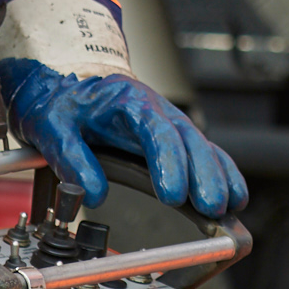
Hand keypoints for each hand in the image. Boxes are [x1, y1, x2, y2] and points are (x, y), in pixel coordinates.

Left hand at [0, 57, 248, 217]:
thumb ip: (72, 159)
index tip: (173, 195)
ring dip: (219, 176)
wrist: (63, 81)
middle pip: (190, 140)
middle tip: (212, 208)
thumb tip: (93, 192)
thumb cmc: (61, 101)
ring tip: (231, 207)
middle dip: (205, 175)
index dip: (169, 163)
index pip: (157, 132)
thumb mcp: (53, 127)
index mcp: (129, 100)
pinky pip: (205, 153)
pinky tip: (235, 196)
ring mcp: (169, 123)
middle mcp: (157, 109)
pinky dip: (222, 172)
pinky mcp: (172, 139)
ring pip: (203, 147)